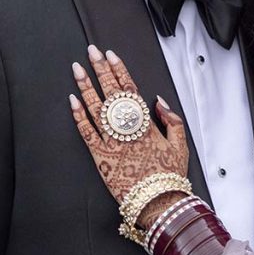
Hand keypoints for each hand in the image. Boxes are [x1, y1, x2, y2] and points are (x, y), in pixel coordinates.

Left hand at [69, 45, 187, 204]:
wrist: (158, 203)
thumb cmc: (169, 175)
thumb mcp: (180, 145)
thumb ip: (171, 120)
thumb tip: (158, 101)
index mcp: (147, 125)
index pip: (130, 90)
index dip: (119, 70)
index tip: (111, 55)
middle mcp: (127, 130)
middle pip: (111, 93)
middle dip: (100, 70)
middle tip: (91, 51)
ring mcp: (112, 143)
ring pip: (96, 109)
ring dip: (86, 86)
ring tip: (77, 69)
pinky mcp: (100, 157)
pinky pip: (86, 133)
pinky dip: (79, 116)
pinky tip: (72, 100)